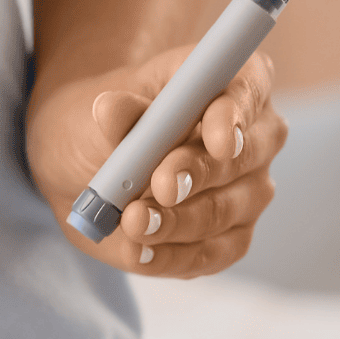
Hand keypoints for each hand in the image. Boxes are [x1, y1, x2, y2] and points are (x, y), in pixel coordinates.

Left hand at [25, 47, 285, 277]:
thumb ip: (112, 116)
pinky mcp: (230, 237)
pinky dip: (173, 255)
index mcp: (229, 83)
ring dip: (178, 220)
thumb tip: (110, 108)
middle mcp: (254, 136)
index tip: (216, 141)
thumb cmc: (100, 128)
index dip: (235, 115)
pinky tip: (141, 252)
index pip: (247, 89)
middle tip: (161, 186)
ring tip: (132, 221)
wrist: (85, 171)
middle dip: (199, 174)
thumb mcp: (94, 114)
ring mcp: (248, 190)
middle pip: (244, 157)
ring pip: (226, 210)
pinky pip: (211, 253)